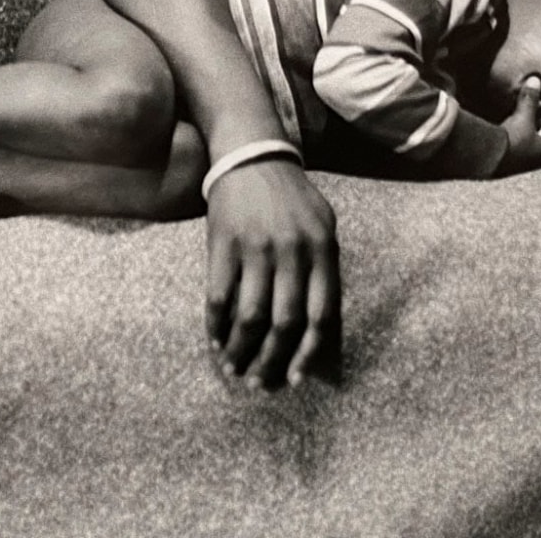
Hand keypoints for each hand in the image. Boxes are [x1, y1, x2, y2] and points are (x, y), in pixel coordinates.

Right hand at [205, 157, 339, 388]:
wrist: (251, 156)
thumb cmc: (291, 197)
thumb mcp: (322, 224)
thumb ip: (325, 269)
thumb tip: (318, 326)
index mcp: (322, 249)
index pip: (320, 315)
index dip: (307, 354)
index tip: (295, 379)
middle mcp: (291, 251)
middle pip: (283, 322)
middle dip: (271, 361)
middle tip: (260, 383)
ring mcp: (256, 248)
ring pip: (249, 315)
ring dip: (240, 349)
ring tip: (234, 368)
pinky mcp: (223, 244)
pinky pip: (219, 296)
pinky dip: (216, 325)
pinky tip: (215, 341)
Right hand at [495, 77, 540, 175]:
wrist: (490, 158)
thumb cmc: (513, 138)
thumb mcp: (523, 115)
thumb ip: (530, 99)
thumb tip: (535, 80)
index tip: (533, 117)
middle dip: (533, 132)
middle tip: (522, 124)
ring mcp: (527, 167)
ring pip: (529, 150)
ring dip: (522, 140)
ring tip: (511, 131)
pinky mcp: (512, 170)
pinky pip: (516, 156)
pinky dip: (511, 148)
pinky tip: (501, 142)